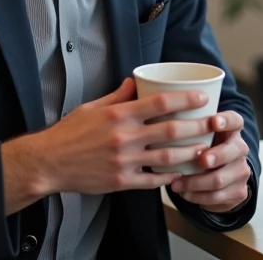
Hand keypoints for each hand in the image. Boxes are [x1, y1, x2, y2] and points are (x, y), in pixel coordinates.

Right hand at [1, 78, 216, 212]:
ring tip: (205, 150)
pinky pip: (151, 181)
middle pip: (170, 131)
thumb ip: (118, 95)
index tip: (202, 98)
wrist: (48, 162)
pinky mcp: (120, 181)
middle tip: (214, 123)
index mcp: (119, 114)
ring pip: (166, 157)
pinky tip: (179, 174)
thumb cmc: (69, 133)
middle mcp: (124, 137)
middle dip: (197, 127)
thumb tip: (135, 81)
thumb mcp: (92, 107)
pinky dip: (167, 178)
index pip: (160, 103)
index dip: (185, 100)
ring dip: (189, 154)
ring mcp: (124, 161)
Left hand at [170, 111, 252, 212]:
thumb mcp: (200, 139)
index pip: (235, 120)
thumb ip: (189, 132)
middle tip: (201, 159)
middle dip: (217, 155)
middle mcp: (240, 149)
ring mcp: (241, 171)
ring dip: (196, 182)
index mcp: (231, 131)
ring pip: (220, 178)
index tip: (214, 121)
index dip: (226, 120)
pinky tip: (184, 193)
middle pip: (234, 150)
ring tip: (176, 184)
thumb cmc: (202, 152)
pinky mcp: (239, 191)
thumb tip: (162, 126)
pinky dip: (197, 197)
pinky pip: (216, 196)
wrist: (219, 179)